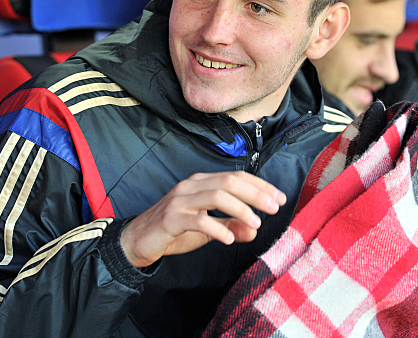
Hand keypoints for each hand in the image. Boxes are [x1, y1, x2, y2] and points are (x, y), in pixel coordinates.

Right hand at [120, 171, 286, 267]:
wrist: (138, 240)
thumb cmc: (174, 230)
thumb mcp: (208, 229)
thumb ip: (230, 226)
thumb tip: (254, 230)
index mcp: (202, 183)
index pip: (236, 177)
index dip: (260, 186)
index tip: (280, 198)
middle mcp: (191, 186)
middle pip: (229, 181)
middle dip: (255, 193)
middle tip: (274, 208)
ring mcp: (180, 200)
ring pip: (216, 196)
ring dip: (240, 209)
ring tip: (255, 223)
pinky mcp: (170, 218)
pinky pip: (198, 220)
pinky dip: (217, 228)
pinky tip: (228, 239)